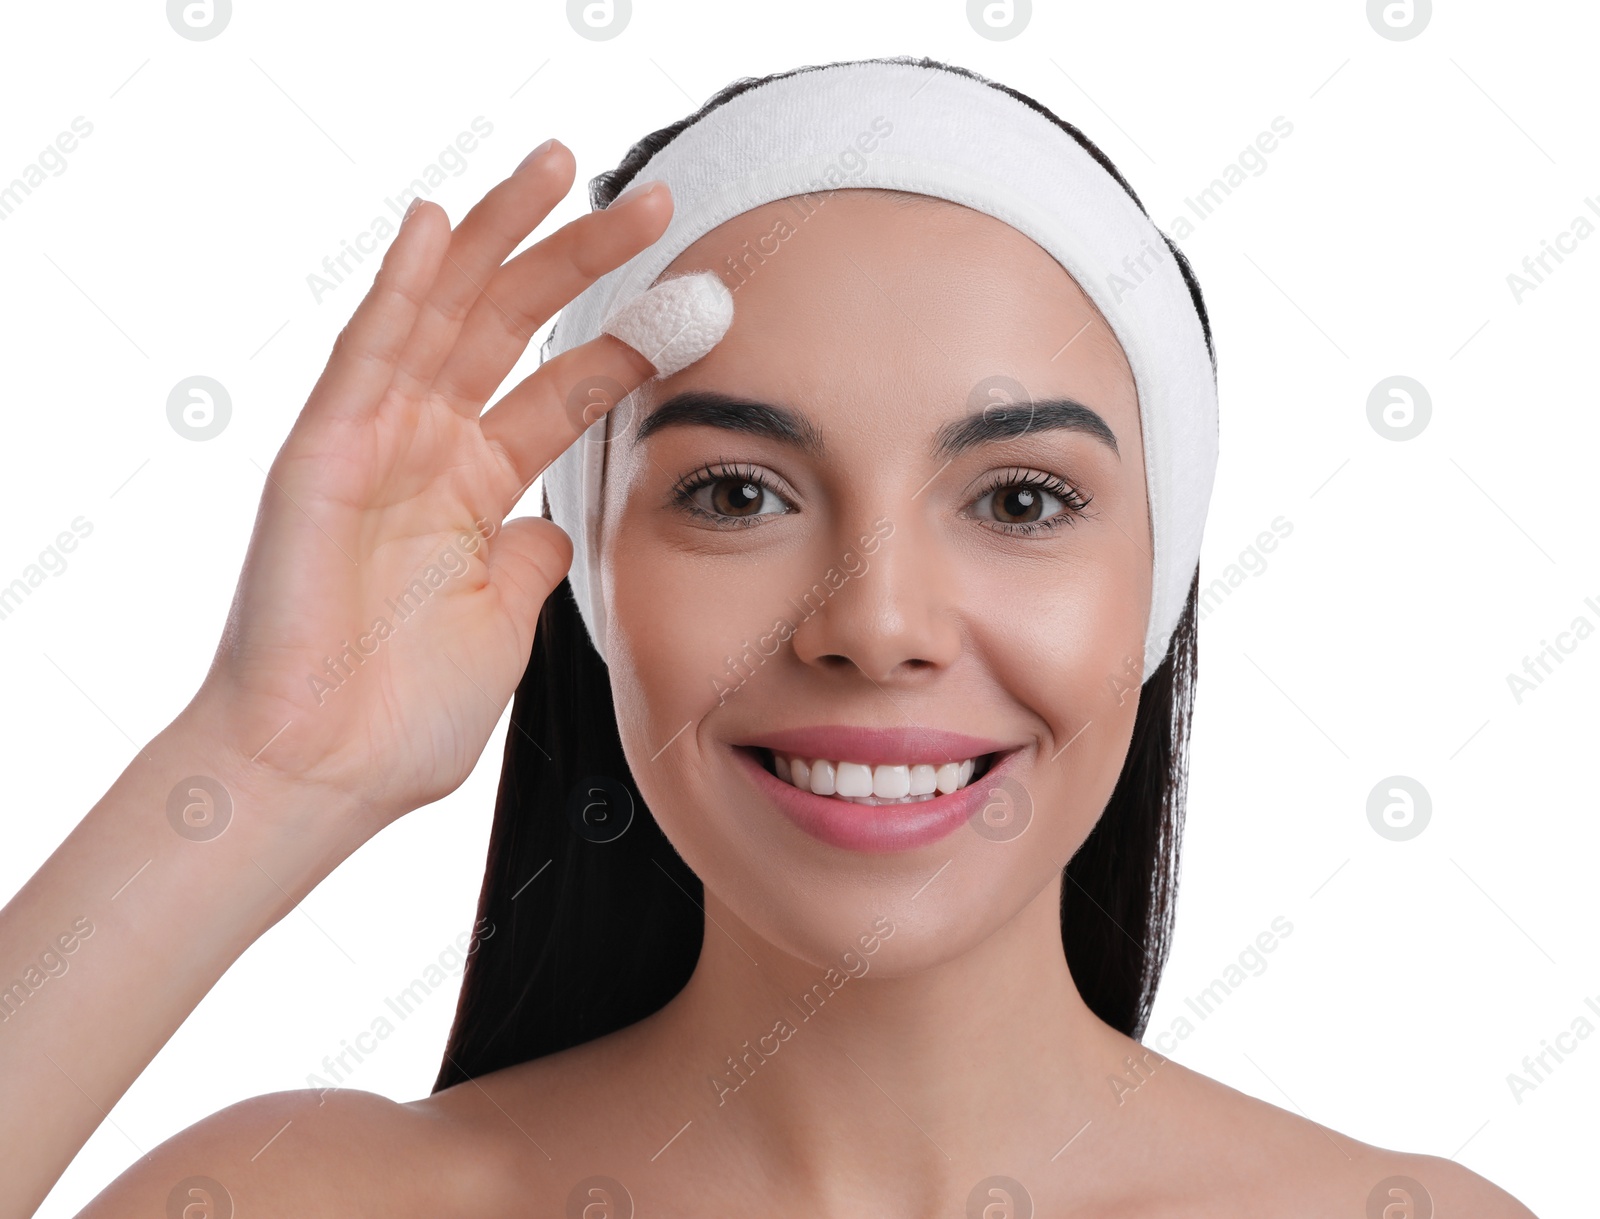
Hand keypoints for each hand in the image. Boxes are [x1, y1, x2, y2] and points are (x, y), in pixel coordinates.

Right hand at [186, 141, 665, 850]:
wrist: (327, 774)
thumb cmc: (404, 716)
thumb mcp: (503, 620)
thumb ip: (528, 560)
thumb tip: (555, 527)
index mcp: (475, 489)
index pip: (565, 388)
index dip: (629, 338)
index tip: (701, 299)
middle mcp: (428, 449)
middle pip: (513, 327)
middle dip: (583, 260)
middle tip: (659, 204)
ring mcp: (374, 442)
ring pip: (445, 312)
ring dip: (501, 236)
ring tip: (563, 166)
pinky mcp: (322, 454)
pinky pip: (366, 353)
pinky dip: (401, 284)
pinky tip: (439, 221)